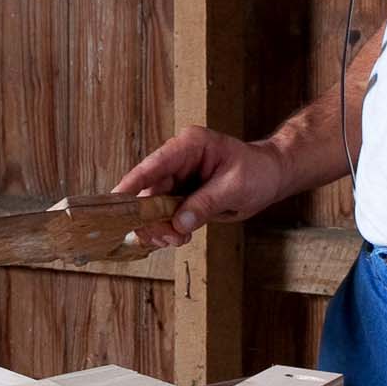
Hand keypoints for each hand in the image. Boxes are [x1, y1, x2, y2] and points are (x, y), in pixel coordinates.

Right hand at [113, 126, 284, 246]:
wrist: (271, 176)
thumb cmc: (258, 172)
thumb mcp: (234, 187)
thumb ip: (205, 204)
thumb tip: (178, 223)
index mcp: (189, 145)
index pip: (154, 165)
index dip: (133, 184)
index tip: (115, 201)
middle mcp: (178, 159)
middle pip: (149, 190)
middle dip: (152, 218)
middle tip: (164, 238)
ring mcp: (178, 177)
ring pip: (154, 206)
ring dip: (160, 227)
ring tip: (176, 240)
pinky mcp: (182, 194)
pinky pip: (166, 213)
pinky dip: (169, 228)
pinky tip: (178, 237)